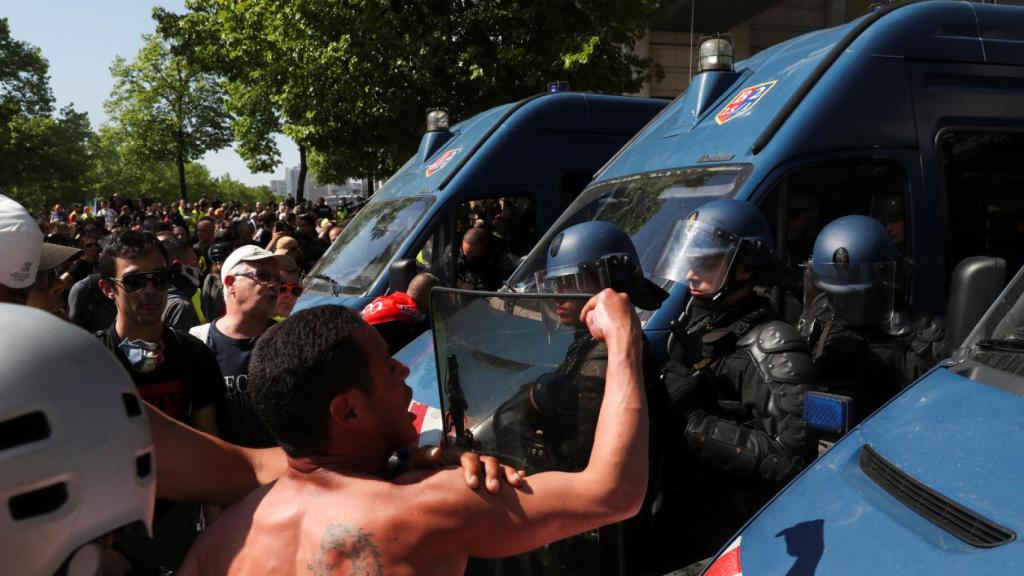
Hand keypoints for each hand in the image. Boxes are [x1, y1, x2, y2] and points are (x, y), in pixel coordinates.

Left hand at [406, 446, 524, 492]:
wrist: (421, 492)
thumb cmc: (417, 478)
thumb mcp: (414, 467)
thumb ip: (422, 457)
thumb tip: (438, 452)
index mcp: (455, 456)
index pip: (467, 457)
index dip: (471, 468)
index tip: (472, 484)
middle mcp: (470, 461)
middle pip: (485, 461)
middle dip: (491, 474)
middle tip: (492, 489)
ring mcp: (480, 469)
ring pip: (497, 466)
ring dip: (504, 474)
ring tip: (510, 486)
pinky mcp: (487, 479)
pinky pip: (504, 474)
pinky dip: (513, 475)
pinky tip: (520, 480)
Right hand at [580, 288, 639, 344]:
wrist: (624, 340)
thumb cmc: (608, 329)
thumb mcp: (590, 320)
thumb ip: (590, 314)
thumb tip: (592, 315)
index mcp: (607, 294)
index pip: (592, 302)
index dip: (585, 312)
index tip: (584, 318)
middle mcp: (621, 297)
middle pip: (606, 305)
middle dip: (600, 313)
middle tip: (594, 322)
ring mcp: (630, 307)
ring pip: (616, 311)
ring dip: (610, 318)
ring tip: (605, 328)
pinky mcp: (635, 316)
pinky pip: (624, 318)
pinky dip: (619, 323)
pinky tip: (614, 330)